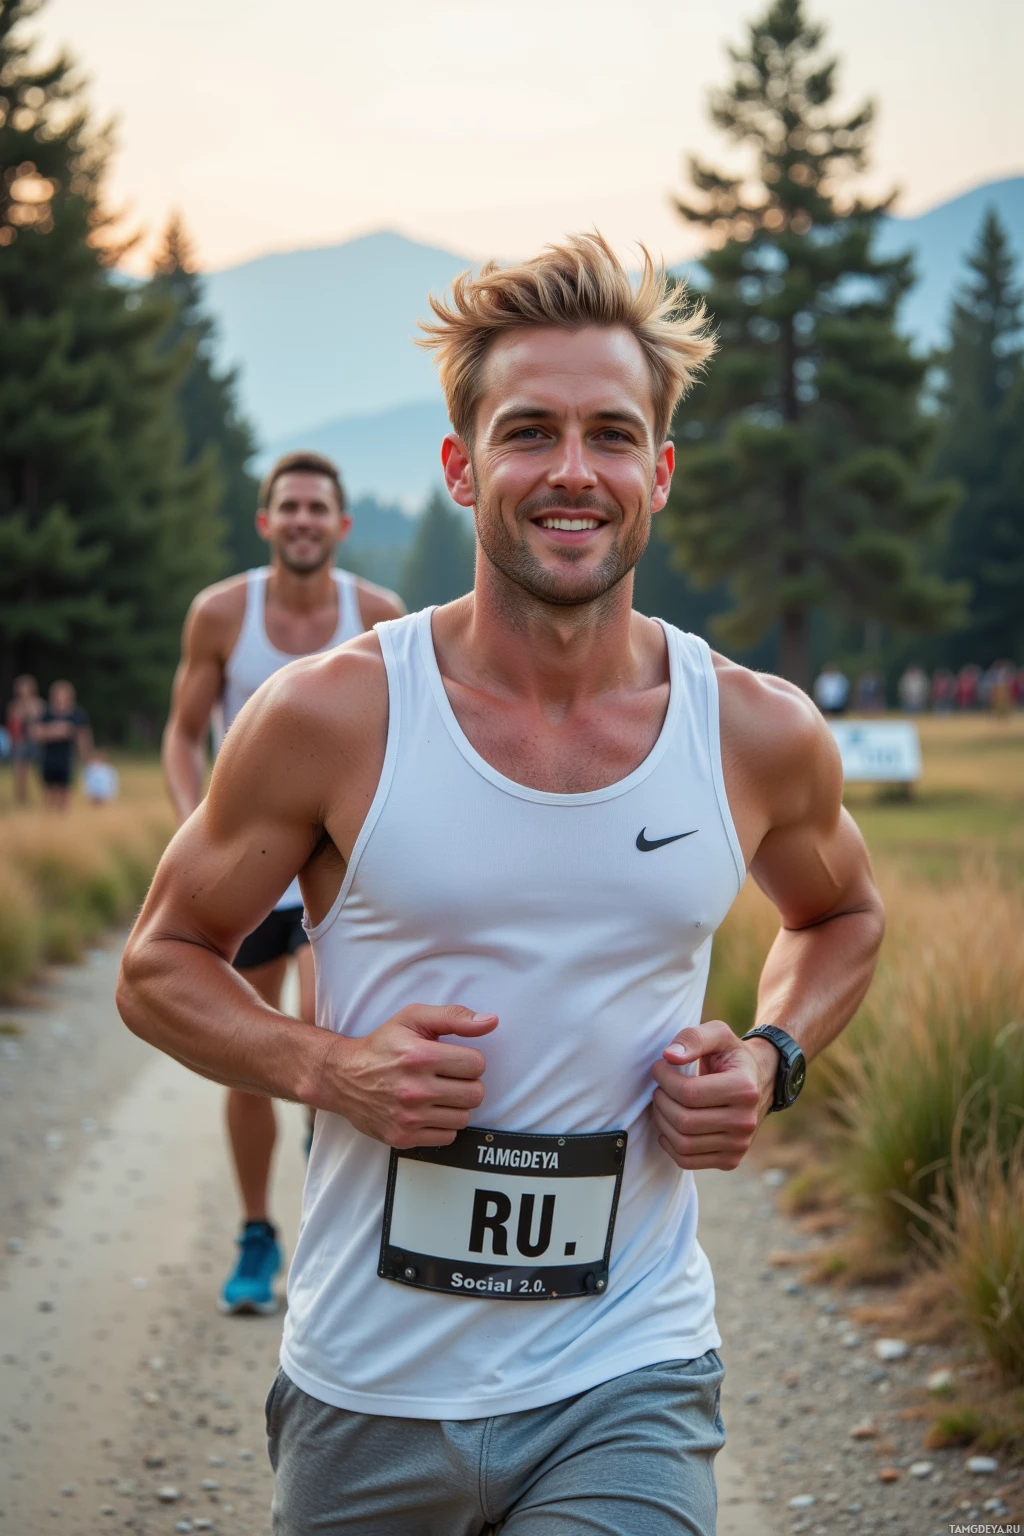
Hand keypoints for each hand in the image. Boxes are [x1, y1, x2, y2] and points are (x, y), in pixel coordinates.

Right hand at [319, 1004, 497, 1148]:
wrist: (342, 1077)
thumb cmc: (382, 1045)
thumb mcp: (413, 1018)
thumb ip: (454, 1017)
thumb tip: (491, 1021)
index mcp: (419, 1056)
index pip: (477, 1064)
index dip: (468, 1059)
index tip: (452, 1058)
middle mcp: (414, 1089)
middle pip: (475, 1094)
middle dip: (466, 1083)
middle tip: (448, 1077)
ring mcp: (408, 1117)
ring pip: (464, 1117)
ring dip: (456, 1105)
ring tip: (437, 1093)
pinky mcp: (403, 1138)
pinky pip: (447, 1137)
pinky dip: (443, 1125)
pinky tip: (428, 1110)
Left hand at [650, 1019, 775, 1170]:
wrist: (758, 1081)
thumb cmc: (731, 1056)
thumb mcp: (718, 1034)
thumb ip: (693, 1038)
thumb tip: (669, 1056)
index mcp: (744, 1089)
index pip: (688, 1093)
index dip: (664, 1078)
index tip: (659, 1067)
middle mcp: (746, 1121)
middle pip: (684, 1121)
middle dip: (660, 1101)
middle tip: (658, 1087)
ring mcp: (740, 1145)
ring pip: (683, 1144)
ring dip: (661, 1122)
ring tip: (662, 1103)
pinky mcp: (730, 1160)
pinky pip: (687, 1160)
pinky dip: (669, 1144)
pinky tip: (668, 1126)